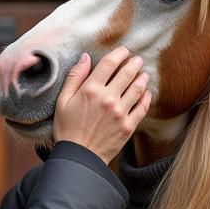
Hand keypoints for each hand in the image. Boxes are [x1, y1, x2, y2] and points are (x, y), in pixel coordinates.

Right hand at [53, 47, 151, 163]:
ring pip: (137, 88)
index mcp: (91, 90)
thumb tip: (85, 57)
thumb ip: (74, 77)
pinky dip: (146, 97)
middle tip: (137, 60)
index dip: (119, 53)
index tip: (124, 51)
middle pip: (127, 73)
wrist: (79, 157)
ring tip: (143, 74)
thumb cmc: (67, 129)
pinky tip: (147, 93)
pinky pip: (142, 108)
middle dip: (134, 63)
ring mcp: (120, 113)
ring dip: (142, 77)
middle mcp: (108, 98)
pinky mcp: (128, 126)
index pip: (109, 63)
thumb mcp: (62, 101)